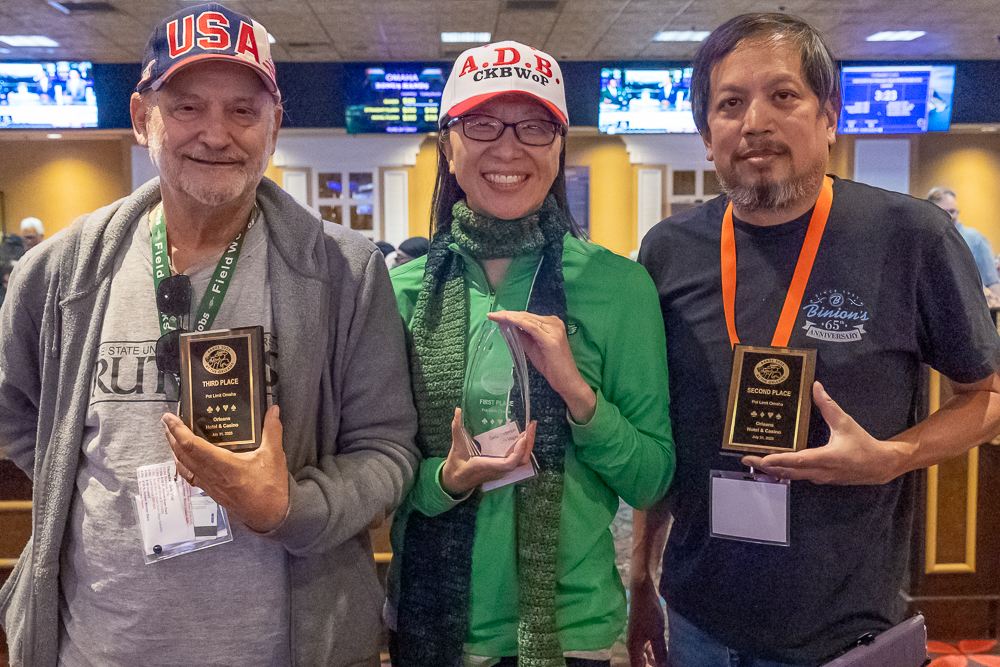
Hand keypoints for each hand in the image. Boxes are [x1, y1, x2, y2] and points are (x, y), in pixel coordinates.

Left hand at [162, 405, 288, 532]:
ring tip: (172, 437)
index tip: (169, 418)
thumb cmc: (271, 490)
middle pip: (182, 454)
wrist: (271, 516)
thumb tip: (273, 411)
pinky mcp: (213, 492)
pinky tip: (184, 461)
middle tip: (166, 421)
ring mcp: (210, 485)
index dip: (177, 430)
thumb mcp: (274, 455)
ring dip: (174, 450)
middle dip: (171, 436)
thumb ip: (272, 430)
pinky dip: (183, 465)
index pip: (192, 446)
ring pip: (184, 466)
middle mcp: (212, 476)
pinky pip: (191, 476)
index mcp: (223, 465)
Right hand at [440, 408, 534, 496]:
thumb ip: (457, 429)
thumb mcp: (456, 447)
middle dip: (529, 444)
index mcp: (486, 466)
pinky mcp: (502, 469)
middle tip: (531, 425)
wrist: (456, 482)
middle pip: (521, 461)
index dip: (518, 453)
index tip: (521, 438)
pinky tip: (522, 437)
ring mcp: (501, 471)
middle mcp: (497, 470)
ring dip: (527, 446)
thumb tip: (458, 410)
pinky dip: (522, 449)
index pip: (508, 464)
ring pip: (521, 461)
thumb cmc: (456, 467)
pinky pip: (517, 460)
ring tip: (528, 429)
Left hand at [487, 310, 595, 422]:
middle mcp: (554, 323)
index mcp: (551, 324)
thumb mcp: (532, 348)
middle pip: (526, 315)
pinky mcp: (551, 339)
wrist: (567, 381)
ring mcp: (554, 329)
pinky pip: (531, 327)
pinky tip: (507, 320)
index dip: (510, 315)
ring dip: (509, 317)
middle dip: (507, 314)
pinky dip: (517, 323)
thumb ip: (522, 336)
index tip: (495, 315)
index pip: (527, 316)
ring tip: (495, 317)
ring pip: (527, 319)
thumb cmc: (551, 367)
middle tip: (491, 315)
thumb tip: (506, 326)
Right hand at [627, 577, 667, 666]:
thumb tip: (664, 666)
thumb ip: (660, 652)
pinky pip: (648, 648)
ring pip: (646, 656)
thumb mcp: (656, 633)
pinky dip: (655, 653)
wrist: (643, 591)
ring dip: (655, 661)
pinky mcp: (643, 633)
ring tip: (667, 663)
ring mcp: (638, 639)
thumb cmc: (648, 612)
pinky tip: (665, 654)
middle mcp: (634, 645)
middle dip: (652, 666)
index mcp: (634, 648)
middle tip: (666, 665)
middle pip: (641, 664)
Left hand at [742, 382, 901, 484]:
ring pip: (792, 476)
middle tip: (747, 458)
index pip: (798, 460)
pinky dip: (785, 471)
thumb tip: (816, 387)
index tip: (762, 458)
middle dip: (766, 466)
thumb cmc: (863, 444)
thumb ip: (828, 405)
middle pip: (788, 471)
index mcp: (827, 458)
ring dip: (774, 470)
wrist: (880, 466)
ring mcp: (820, 477)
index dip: (779, 460)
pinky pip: (799, 476)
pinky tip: (775, 465)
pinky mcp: (821, 479)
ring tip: (755, 462)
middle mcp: (821, 471)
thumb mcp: (845, 422)